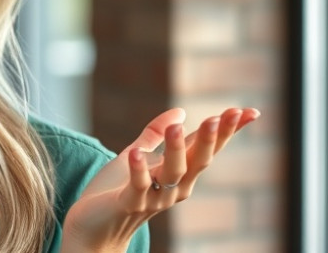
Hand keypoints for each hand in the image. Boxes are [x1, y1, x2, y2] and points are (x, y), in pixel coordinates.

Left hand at [61, 107, 259, 251]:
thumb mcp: (136, 154)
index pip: (206, 150)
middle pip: (198, 162)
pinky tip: (136, 152)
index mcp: (178, 175)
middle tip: (218, 116)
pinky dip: (138, 169)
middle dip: (210, 140)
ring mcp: (154, 198)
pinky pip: (138, 186)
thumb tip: (180, 111)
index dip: (226, 132)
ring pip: (172, 173)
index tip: (248, 112)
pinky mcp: (129, 204)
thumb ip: (156, 135)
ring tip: (177, 126)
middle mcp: (173, 189)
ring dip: (176, 149)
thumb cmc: (115, 191)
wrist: (92, 228)